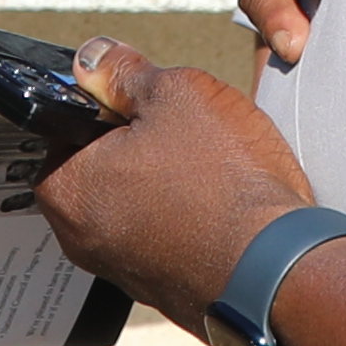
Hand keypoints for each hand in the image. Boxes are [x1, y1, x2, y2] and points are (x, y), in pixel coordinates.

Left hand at [42, 40, 326, 325]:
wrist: (279, 271)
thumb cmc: (225, 188)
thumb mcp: (177, 96)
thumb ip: (125, 73)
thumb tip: (94, 58)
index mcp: (67, 188)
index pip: (69, 124)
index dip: (112, 100)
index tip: (146, 98)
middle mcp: (82, 238)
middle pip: (106, 165)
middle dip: (145, 142)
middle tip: (189, 132)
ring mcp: (124, 269)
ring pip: (140, 200)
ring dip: (172, 180)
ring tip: (214, 169)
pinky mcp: (164, 287)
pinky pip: (170, 234)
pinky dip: (192, 216)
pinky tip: (225, 204)